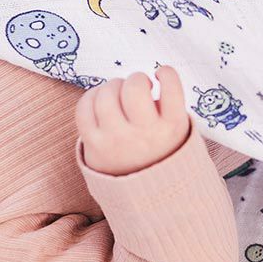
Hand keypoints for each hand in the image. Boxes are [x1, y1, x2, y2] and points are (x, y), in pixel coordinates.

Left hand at [75, 66, 189, 175]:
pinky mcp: (94, 144)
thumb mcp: (178, 128)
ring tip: (120, 92)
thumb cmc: (161, 147)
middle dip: (136, 78)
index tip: (160, 74)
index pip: (171, 86)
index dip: (165, 72)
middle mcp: (145, 134)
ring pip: (106, 95)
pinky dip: (92, 96)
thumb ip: (169, 104)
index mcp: (172, 127)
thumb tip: (140, 79)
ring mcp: (117, 140)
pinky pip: (84, 108)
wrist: (144, 189)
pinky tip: (102, 100)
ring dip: (113, 85)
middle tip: (138, 85)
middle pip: (134, 88)